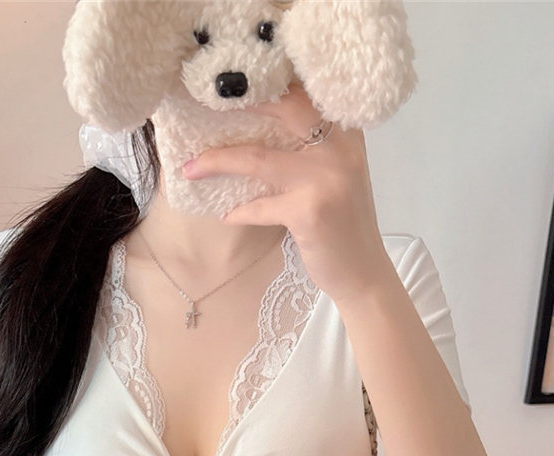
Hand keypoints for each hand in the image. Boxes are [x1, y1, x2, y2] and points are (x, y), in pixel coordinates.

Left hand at [181, 81, 395, 306]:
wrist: (363, 273)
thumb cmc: (343, 226)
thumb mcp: (336, 176)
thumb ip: (312, 151)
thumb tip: (257, 133)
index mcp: (347, 134)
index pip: (306, 94)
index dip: (270, 83)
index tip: (236, 84)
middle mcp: (339, 149)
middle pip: (284, 109)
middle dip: (242, 105)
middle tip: (208, 106)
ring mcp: (324, 180)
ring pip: (258, 159)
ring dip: (218, 162)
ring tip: (190, 168)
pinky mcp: (308, 212)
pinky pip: (259, 206)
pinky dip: (239, 212)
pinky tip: (227, 215)